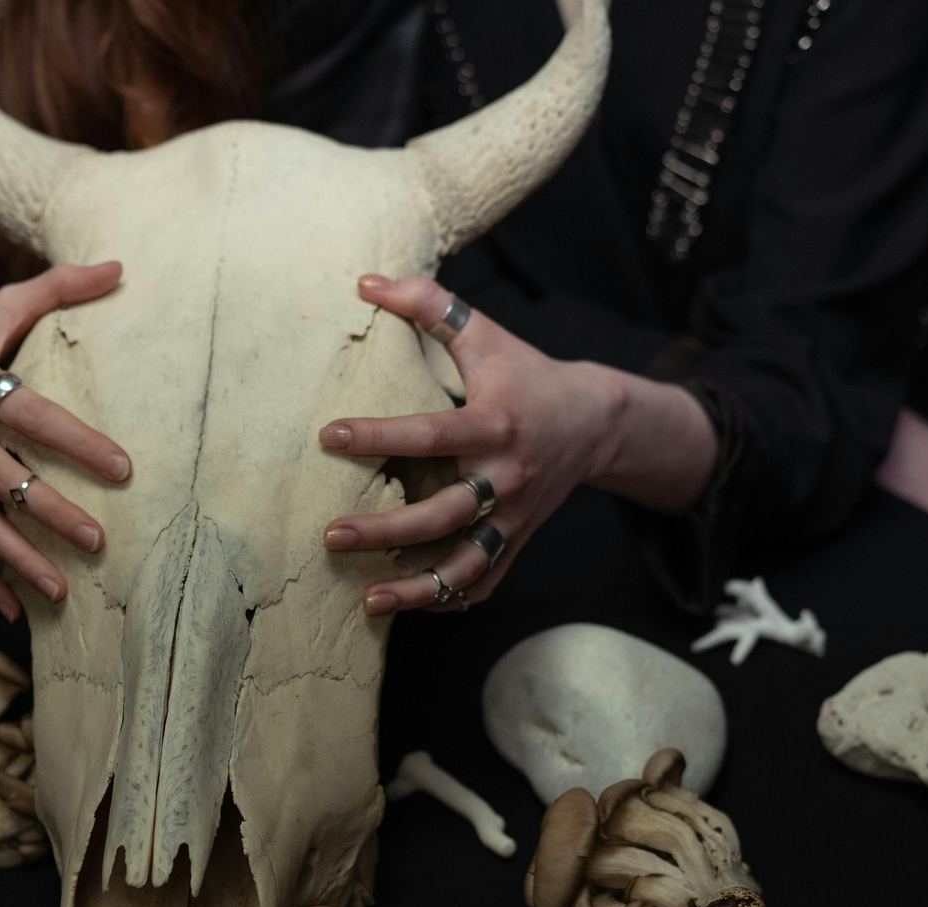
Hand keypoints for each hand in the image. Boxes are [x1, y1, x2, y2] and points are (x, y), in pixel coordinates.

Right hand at [0, 262, 131, 617]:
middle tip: (100, 540)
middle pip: (2, 474)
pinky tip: (17, 608)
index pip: (28, 410)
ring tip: (64, 589)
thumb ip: (57, 288)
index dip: (73, 439)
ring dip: (19, 557)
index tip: (122, 467)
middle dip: (51, 511)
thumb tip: (120, 267)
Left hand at [317, 274, 716, 611]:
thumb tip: (365, 280)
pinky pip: (485, 582)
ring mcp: (515, 517)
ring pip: (466, 565)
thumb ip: (428, 304)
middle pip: (442, 514)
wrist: (598, 421)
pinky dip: (449, 599)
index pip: (429, 434)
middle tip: (331, 534)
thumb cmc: (526, 373)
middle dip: (385, 529)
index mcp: (495, 424)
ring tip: (367, 599)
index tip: (329, 436)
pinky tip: (408, 605)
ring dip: (416, 586)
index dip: (379, 435)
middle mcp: (507, 478)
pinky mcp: (519, 541)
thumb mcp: (484, 333)